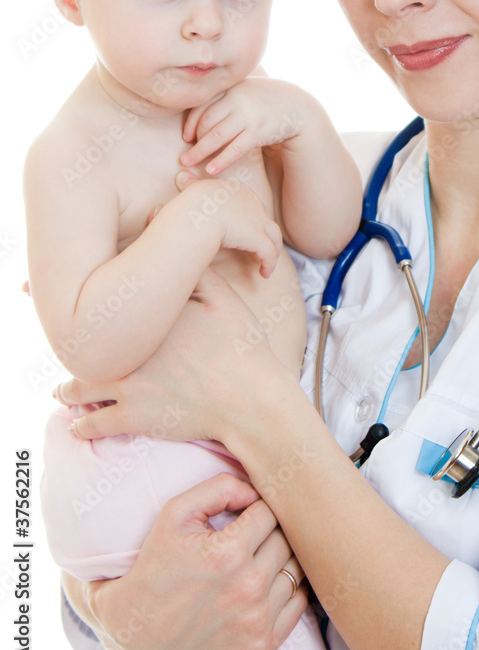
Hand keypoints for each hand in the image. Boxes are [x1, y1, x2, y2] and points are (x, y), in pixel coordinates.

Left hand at [55, 266, 282, 444]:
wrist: (250, 399)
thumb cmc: (241, 346)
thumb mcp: (223, 297)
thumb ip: (193, 267)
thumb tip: (160, 224)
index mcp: (146, 319)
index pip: (103, 303)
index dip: (84, 299)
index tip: (57, 298)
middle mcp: (127, 350)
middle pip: (82, 347)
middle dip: (70, 347)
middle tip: (59, 343)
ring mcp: (127, 386)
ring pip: (79, 388)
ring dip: (67, 391)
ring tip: (61, 392)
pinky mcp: (134, 418)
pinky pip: (94, 423)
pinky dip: (83, 425)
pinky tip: (78, 425)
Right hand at [87, 473, 307, 649]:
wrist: (139, 628)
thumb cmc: (159, 563)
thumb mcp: (177, 513)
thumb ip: (221, 488)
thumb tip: (257, 491)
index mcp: (228, 554)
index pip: (269, 512)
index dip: (256, 508)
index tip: (243, 515)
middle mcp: (247, 589)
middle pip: (286, 540)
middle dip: (271, 531)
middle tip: (251, 535)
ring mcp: (257, 622)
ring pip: (296, 569)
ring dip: (281, 559)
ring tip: (257, 558)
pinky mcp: (262, 645)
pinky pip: (299, 604)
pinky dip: (288, 589)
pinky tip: (266, 583)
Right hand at [175, 172, 281, 277]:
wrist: (195, 212)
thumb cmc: (187, 204)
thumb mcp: (190, 189)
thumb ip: (189, 185)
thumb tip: (180, 176)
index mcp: (238, 190)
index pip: (252, 205)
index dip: (252, 219)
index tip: (247, 232)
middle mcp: (253, 202)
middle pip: (266, 219)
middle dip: (266, 234)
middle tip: (262, 248)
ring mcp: (258, 219)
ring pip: (274, 237)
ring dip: (273, 250)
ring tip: (267, 264)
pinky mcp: (257, 237)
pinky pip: (269, 253)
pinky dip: (269, 264)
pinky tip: (264, 274)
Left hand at [180, 77, 309, 174]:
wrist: (297, 106)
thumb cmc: (266, 101)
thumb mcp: (246, 90)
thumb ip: (225, 97)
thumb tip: (198, 111)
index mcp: (231, 88)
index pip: (202, 106)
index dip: (191, 123)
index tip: (186, 136)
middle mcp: (237, 100)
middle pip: (206, 122)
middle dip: (193, 141)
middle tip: (184, 156)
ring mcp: (248, 116)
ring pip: (216, 137)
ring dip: (200, 151)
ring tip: (187, 163)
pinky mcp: (258, 132)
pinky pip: (234, 149)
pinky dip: (221, 160)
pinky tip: (211, 169)